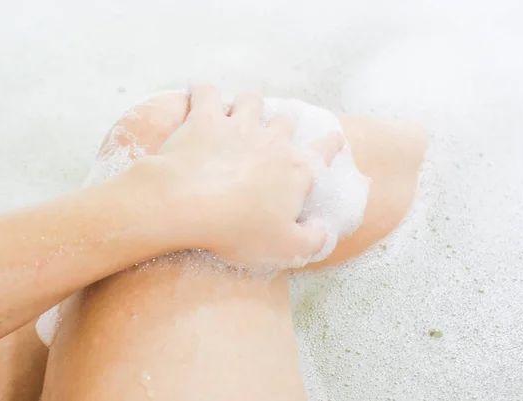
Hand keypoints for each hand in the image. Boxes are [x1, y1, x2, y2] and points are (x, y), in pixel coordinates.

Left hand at [133, 85, 344, 268]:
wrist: (189, 205)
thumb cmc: (239, 230)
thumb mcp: (287, 249)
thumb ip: (313, 240)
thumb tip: (323, 230)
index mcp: (295, 170)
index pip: (322, 152)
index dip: (330, 144)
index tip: (334, 138)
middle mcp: (273, 141)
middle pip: (286, 121)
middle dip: (285, 125)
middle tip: (275, 135)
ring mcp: (238, 125)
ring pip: (251, 100)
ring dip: (249, 104)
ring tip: (241, 112)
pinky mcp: (204, 119)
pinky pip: (206, 92)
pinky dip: (204, 91)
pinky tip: (200, 93)